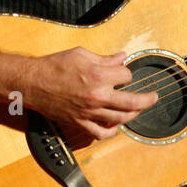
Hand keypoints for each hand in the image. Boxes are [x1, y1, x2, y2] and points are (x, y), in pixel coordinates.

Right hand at [25, 47, 157, 142]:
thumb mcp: (81, 54)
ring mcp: (89, 112)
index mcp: (99, 76)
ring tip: (137, 110)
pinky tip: (116, 126)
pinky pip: (100, 133)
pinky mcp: (80, 122)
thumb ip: (105, 58)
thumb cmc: (54, 66)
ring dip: (132, 114)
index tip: (122, 72)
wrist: (32, 83)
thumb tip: (121, 58)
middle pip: (132, 101)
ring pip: (120, 118)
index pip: (126, 76)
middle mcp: (97, 96)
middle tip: (154, 97)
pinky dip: (112, 132)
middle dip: (147, 99)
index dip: (126, 73)